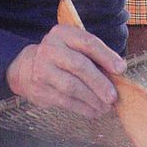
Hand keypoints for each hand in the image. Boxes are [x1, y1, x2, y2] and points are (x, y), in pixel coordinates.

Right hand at [6, 23, 126, 117]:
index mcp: (63, 34)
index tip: (121, 69)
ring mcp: (43, 70)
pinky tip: (93, 112)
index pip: (88, 43)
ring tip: (105, 107)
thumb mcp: (73, 47)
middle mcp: (51, 49)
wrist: (26, 68)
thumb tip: (118, 74)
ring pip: (72, 87)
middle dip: (99, 83)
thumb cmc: (60, 58)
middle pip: (80, 66)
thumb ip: (93, 56)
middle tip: (113, 96)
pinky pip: (65, 101)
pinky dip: (82, 108)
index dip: (107, 56)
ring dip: (92, 99)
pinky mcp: (40, 90)